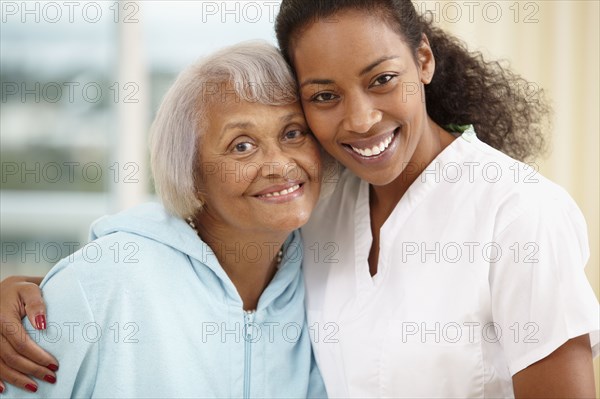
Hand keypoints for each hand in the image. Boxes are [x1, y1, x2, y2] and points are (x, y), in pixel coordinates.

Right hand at [0, 276, 58, 393]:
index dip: (37, 356)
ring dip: (17, 378)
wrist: (2, 290)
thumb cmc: (19, 290)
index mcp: (3, 318)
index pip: (20, 343)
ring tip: (35, 386)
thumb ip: (36, 304)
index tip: (54, 364)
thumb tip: (41, 325)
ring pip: (0, 364)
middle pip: (11, 357)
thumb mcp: (29, 289)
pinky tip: (4, 389)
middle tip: (50, 377)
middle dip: (31, 369)